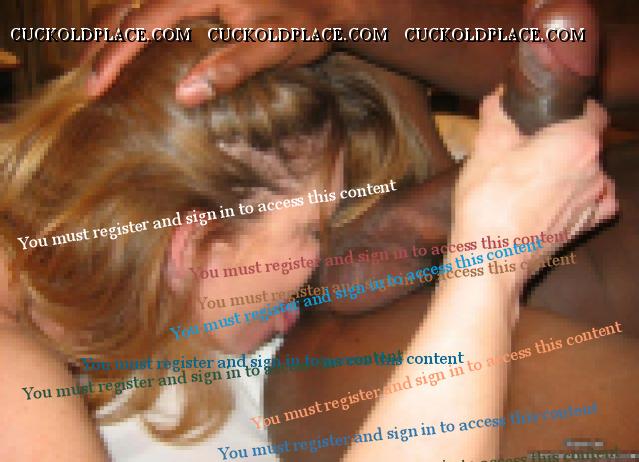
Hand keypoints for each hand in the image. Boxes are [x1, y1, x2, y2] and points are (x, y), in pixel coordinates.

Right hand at [85, 0, 361, 104]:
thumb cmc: (305, 22)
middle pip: (129, 6)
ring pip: (136, 2)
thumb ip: (231, 67)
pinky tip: (127, 46)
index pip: (145, 22)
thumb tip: (184, 95)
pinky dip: (133, 24)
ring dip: (109, 29)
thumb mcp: (274, 47)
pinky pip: (155, 8)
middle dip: (100, 41)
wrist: (330, 1)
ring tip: (92, 60)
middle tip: (82, 78)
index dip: (116, 54)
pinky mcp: (202, 0)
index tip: (95, 86)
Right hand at [452, 87, 616, 277]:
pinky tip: (555, 197)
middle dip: (561, 140)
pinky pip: (594, 202)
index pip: (592, 110)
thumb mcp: (485, 146)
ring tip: (533, 177)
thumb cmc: (489, 201)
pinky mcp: (585, 227)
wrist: (490, 259)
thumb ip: (498, 112)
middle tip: (526, 147)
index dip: (570, 107)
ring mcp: (594, 201)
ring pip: (589, 172)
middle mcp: (596, 170)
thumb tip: (501, 96)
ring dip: (568, 169)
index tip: (546, 113)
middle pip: (587, 142)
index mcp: (578, 142)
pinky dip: (579, 195)